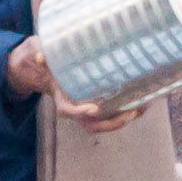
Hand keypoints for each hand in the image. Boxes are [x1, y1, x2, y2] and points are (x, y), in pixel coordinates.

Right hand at [6, 36, 144, 130]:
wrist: (53, 73)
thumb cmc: (50, 64)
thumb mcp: (42, 56)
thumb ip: (41, 55)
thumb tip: (41, 56)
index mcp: (61, 100)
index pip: (68, 111)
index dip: (79, 112)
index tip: (92, 109)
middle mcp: (76, 110)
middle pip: (92, 125)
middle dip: (111, 123)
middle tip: (129, 114)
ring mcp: (88, 112)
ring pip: (104, 124)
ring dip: (122, 121)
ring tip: (139, 110)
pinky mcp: (98, 109)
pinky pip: (111, 117)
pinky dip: (125, 113)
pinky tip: (141, 103)